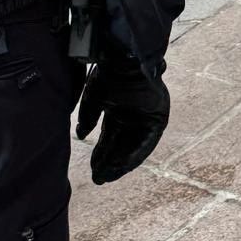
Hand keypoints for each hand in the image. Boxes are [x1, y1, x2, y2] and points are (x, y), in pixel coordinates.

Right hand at [76, 52, 170, 183]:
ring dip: (121, 162)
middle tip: (99, 179)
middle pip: (121, 145)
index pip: (109, 137)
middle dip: (110, 162)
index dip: (101, 155)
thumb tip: (82, 134)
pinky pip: (148, 141)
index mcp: (117, 108)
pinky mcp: (158, 117)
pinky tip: (122, 165)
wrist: (124, 62)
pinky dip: (135, 154)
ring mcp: (146, 116)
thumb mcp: (93, 99)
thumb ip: (88, 117)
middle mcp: (132, 114)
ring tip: (109, 176)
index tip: (94, 170)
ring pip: (133, 146)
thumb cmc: (108, 76)